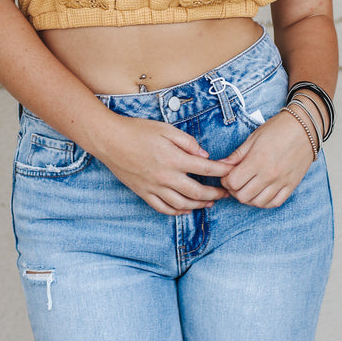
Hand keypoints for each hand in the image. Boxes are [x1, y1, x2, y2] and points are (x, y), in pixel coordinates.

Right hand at [95, 114, 233, 215]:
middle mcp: (166, 176)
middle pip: (196, 192)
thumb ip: (187, 142)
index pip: (205, 168)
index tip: (231, 172)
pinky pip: (163, 208)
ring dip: (198, 205)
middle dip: (214, 194)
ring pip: (182, 204)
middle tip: (225, 193)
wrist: (110, 140)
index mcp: (174, 158)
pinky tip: (185, 209)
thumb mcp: (166, 129)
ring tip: (208, 202)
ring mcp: (154, 187)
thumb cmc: (138, 130)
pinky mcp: (143, 193)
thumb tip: (204, 155)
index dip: (221, 171)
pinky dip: (177, 211)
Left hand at [219, 110, 314, 208]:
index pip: (233, 182)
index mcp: (257, 160)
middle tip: (235, 182)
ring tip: (247, 188)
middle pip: (243, 196)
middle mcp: (268, 175)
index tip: (227, 175)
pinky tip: (261, 194)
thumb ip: (237, 154)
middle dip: (234, 191)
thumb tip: (222, 164)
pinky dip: (265, 202)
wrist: (304, 127)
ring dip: (249, 198)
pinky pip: (275, 203)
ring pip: (258, 203)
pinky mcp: (291, 185)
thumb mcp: (254, 137)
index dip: (226, 180)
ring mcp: (281, 182)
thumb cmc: (278, 128)